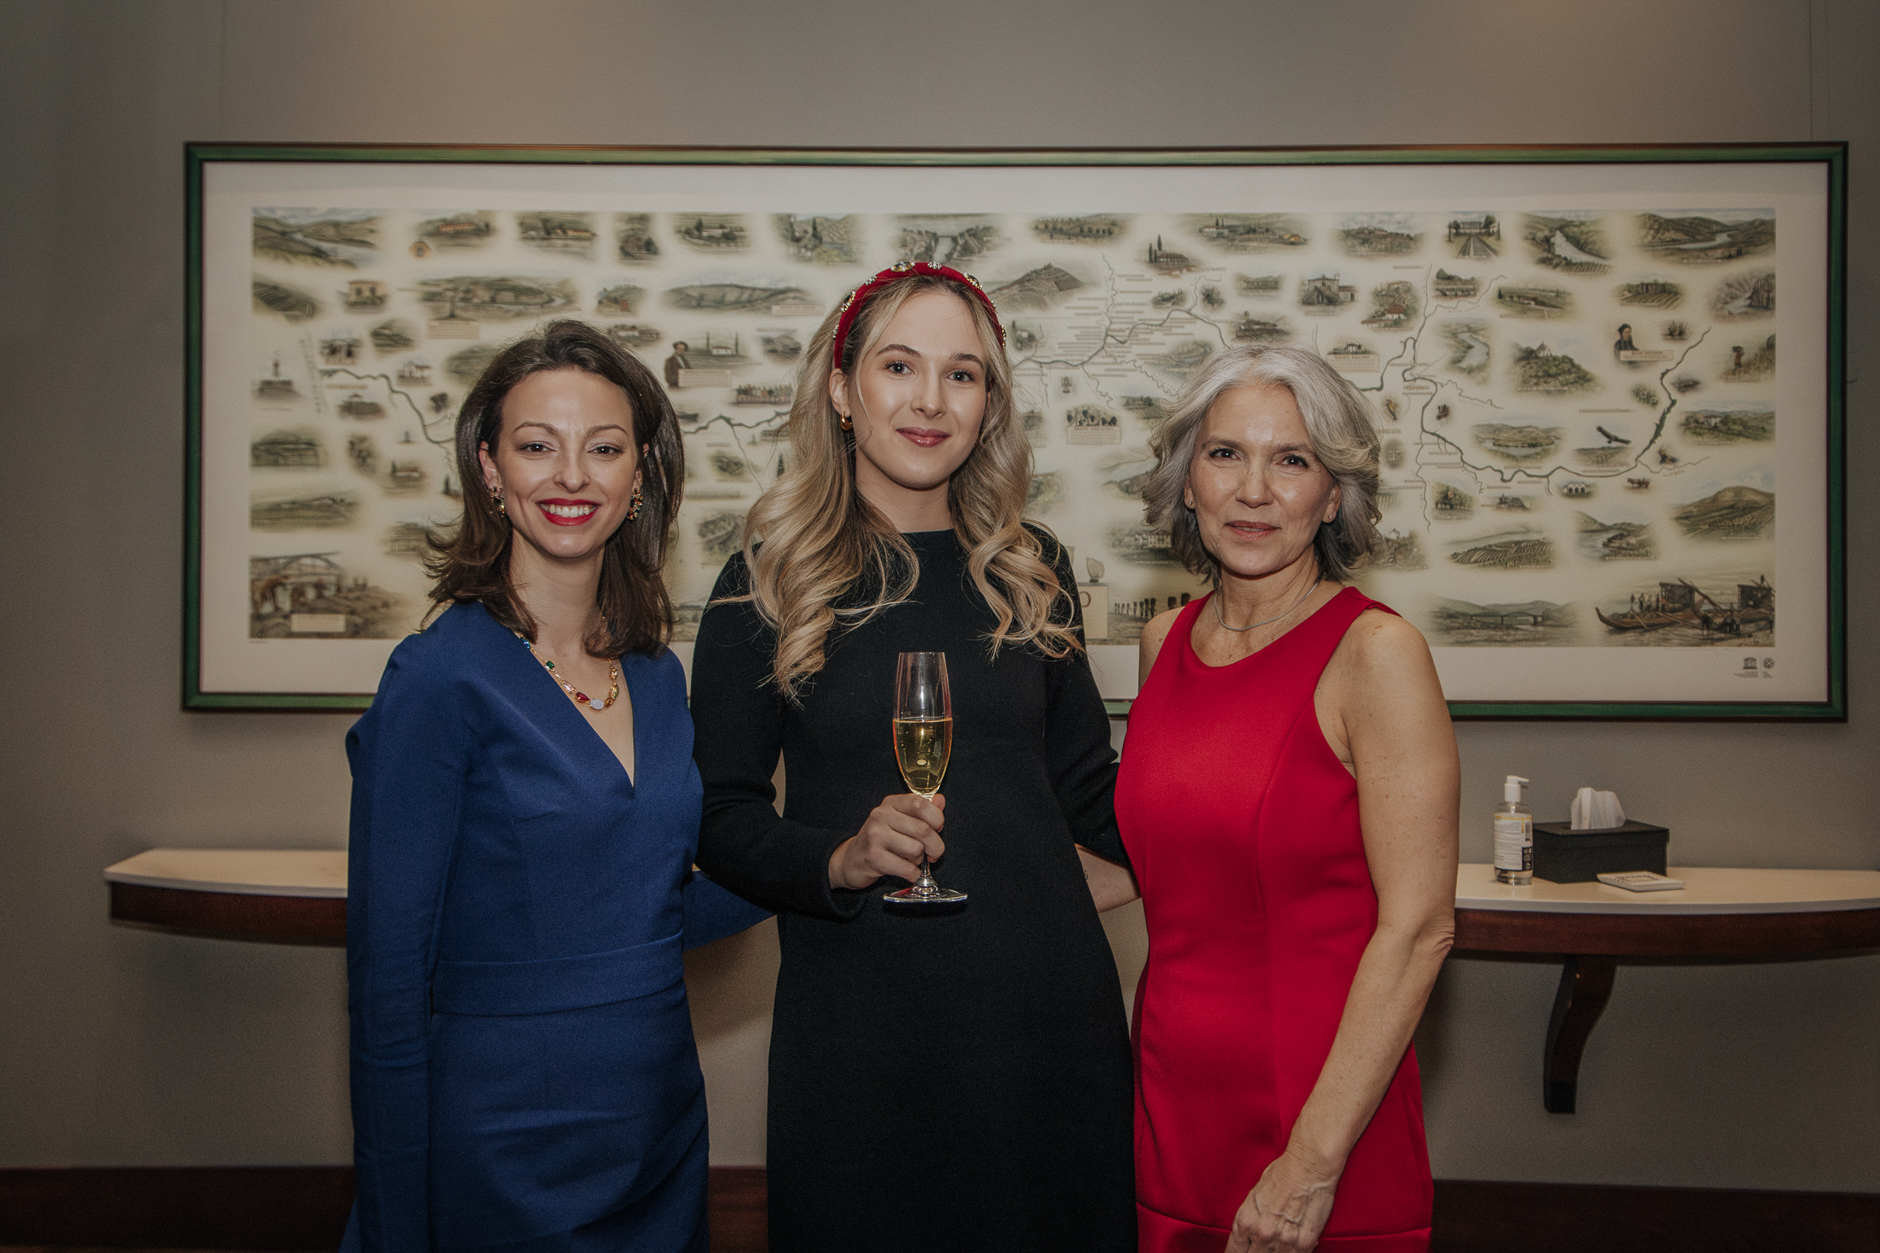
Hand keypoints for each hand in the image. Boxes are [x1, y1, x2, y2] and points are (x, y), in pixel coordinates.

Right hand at [828, 793, 945, 889]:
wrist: (851, 860)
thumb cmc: (880, 840)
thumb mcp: (900, 820)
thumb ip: (922, 810)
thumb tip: (940, 800)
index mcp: (891, 803)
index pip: (920, 803)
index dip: (936, 818)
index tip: (937, 828)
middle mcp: (881, 816)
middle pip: (923, 829)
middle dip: (935, 846)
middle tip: (933, 853)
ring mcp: (875, 836)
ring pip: (916, 849)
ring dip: (920, 860)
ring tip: (910, 860)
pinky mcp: (873, 857)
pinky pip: (907, 868)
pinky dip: (913, 874)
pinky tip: (907, 871)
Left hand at [1225, 1150, 1338, 1252]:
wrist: (1308, 1167)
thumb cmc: (1282, 1174)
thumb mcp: (1254, 1196)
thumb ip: (1251, 1219)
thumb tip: (1250, 1233)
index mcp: (1245, 1221)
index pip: (1234, 1251)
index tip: (1242, 1252)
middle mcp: (1262, 1234)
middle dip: (1255, 1252)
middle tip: (1261, 1246)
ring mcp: (1284, 1241)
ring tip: (1279, 1243)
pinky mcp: (1304, 1243)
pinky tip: (1293, 1245)